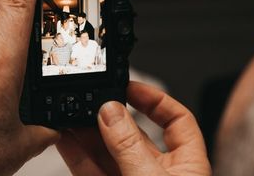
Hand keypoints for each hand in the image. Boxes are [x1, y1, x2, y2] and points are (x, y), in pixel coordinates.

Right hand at [57, 81, 210, 175]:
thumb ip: (129, 146)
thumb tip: (110, 112)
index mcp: (188, 166)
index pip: (178, 121)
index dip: (155, 100)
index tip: (130, 87)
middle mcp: (161, 175)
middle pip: (135, 136)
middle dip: (110, 118)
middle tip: (91, 100)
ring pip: (110, 155)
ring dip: (88, 135)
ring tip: (70, 115)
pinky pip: (93, 173)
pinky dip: (78, 157)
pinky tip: (65, 141)